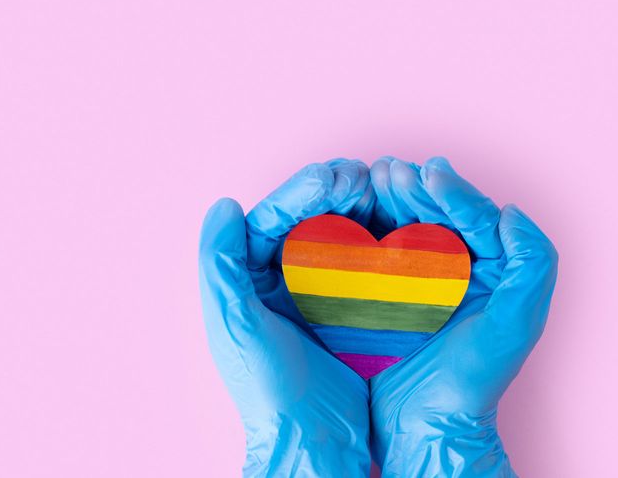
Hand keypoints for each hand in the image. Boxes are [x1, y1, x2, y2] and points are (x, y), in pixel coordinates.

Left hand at [198, 160, 375, 476]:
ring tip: (381, 190)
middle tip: (361, 176)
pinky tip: (397, 226)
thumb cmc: (267, 388)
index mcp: (247, 280)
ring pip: (338, 238)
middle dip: (333, 194)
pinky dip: (379, 242)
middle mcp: (279, 282)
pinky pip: (364, 266)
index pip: (271, 222)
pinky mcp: (350, 312)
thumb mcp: (236, 325)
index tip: (330, 175)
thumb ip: (220, 265)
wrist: (312, 441)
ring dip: (358, 211)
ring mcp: (316, 296)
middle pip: (306, 222)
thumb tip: (223, 206)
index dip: (299, 193)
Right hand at [366, 157, 557, 476]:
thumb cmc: (474, 379)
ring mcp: (415, 283)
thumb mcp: (515, 324)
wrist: (425, 423)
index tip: (428, 173)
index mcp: (490, 271)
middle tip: (388, 169)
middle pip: (433, 216)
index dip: (452, 191)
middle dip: (412, 188)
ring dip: (385, 201)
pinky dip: (361, 230)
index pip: (472, 219)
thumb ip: (531, 265)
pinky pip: (372, 254)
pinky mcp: (382, 296)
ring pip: (401, 229)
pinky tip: (349, 212)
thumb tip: (512, 212)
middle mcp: (454, 271)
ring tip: (369, 177)